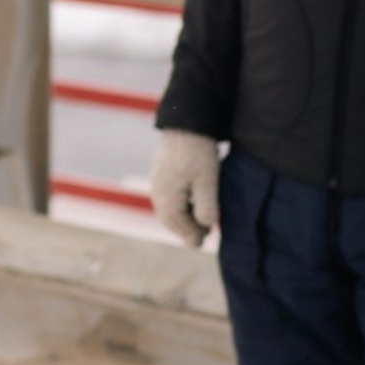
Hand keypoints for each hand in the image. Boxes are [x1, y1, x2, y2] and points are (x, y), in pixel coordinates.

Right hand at [150, 129, 219, 247]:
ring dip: (180, 218)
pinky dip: (177, 206)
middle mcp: (157, 188)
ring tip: (198, 222)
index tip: (203, 242)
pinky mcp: (160, 171)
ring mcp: (156, 179)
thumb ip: (206, 208)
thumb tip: (204, 227)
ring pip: (166, 208)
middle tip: (201, 237)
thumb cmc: (198, 153)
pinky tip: (190, 203)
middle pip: (168, 218)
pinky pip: (166, 197)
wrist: (186, 122)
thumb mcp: (208, 183)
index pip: (176, 223)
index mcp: (166, 194)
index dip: (190, 235)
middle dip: (183, 229)